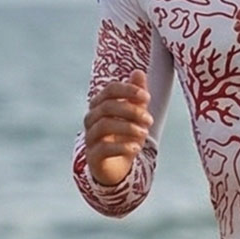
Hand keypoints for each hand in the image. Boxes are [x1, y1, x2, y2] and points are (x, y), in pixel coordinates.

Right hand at [84, 70, 151, 186]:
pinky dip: (122, 147)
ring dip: (128, 128)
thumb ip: (136, 95)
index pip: (110, 90)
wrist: (116, 166)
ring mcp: (90, 137)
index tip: (147, 97)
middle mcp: (91, 118)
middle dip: (131, 111)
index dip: (128, 90)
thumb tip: (139, 72)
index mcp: (100, 104)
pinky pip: (103, 148)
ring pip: (104, 126)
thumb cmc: (125, 136)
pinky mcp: (93, 156)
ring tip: (144, 134)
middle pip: (107, 106)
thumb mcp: (135, 115)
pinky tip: (136, 148)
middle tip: (149, 119)